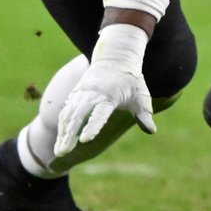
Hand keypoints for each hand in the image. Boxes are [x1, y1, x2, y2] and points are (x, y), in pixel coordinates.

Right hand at [54, 23, 155, 156]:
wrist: (116, 58)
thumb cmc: (131, 81)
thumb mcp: (141, 94)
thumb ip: (144, 113)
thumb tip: (151, 130)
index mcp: (110, 95)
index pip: (99, 114)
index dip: (92, 127)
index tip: (84, 140)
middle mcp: (92, 94)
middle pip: (77, 115)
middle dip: (69, 134)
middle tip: (63, 152)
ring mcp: (82, 93)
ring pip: (68, 114)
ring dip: (63, 133)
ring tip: (59, 151)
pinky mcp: (76, 94)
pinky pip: (66, 111)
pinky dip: (62, 125)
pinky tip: (61, 139)